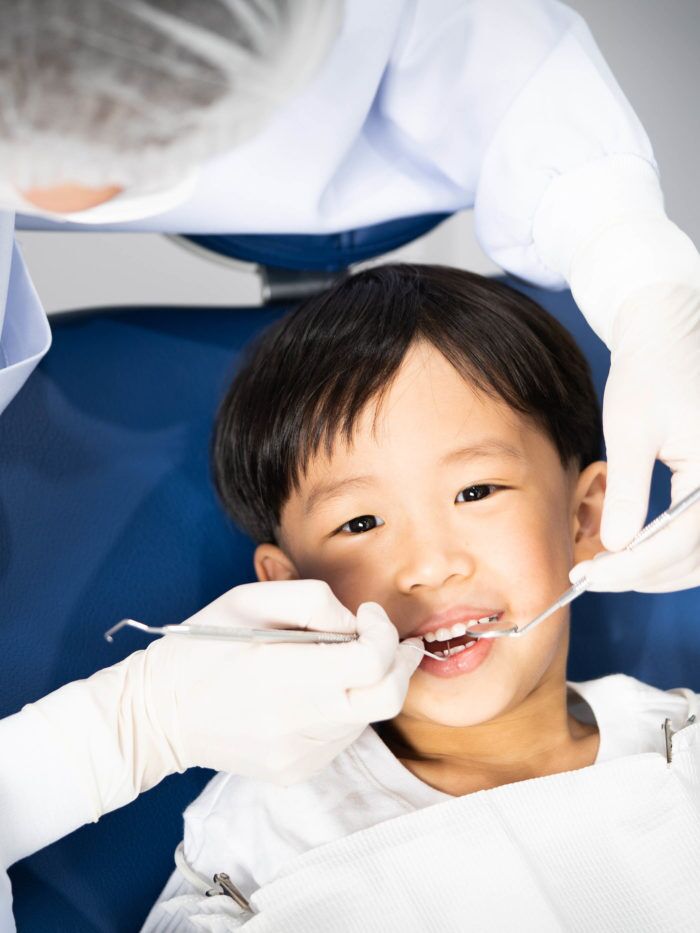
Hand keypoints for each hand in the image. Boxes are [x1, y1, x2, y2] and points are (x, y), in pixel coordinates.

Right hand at [134, 580, 421, 783]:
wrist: (157, 715)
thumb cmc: (202, 647)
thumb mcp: (247, 598)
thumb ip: (312, 600)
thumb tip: (355, 624)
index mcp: (280, 674)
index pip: (370, 662)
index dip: (382, 631)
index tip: (368, 615)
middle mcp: (296, 723)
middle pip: (387, 699)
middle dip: (400, 663)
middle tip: (392, 640)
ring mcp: (299, 755)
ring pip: (367, 717)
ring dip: (365, 684)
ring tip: (331, 664)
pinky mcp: (297, 772)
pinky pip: (343, 736)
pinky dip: (342, 708)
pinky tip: (310, 694)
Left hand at [570, 280, 699, 592]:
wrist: (671, 340)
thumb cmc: (651, 375)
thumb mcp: (630, 429)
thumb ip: (626, 490)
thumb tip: (615, 546)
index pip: (679, 540)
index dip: (633, 567)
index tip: (589, 578)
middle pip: (694, 558)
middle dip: (640, 574)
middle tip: (589, 578)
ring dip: (656, 571)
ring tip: (605, 568)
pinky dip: (669, 556)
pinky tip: (631, 552)